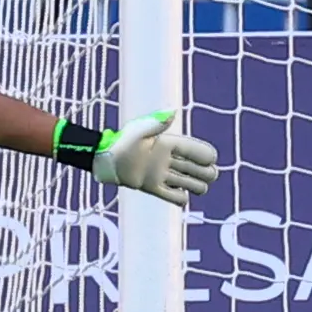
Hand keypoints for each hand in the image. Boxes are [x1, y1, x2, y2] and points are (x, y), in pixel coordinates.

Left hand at [92, 111, 219, 204]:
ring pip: (193, 184)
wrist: (104, 160)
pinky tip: (179, 196)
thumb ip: (157, 124)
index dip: (207, 157)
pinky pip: (175, 197)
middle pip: (202, 170)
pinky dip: (181, 199)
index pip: (201, 152)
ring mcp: (163, 174)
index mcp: (171, 144)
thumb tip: (173, 112)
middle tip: (199, 176)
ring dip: (196, 187)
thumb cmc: (121, 142)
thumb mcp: (138, 131)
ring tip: (188, 185)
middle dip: (206, 174)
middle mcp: (170, 160)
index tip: (206, 160)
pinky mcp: (154, 188)